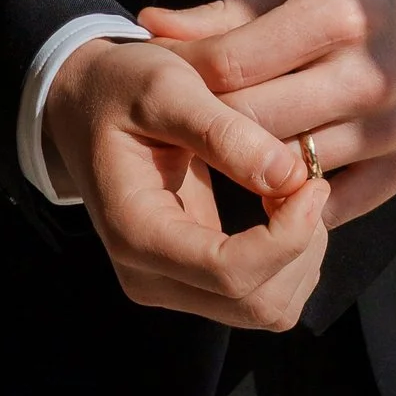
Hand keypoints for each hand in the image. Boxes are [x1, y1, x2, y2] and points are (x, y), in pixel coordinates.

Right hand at [43, 36, 328, 330]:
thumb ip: (223, 131)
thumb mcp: (166, 87)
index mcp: (136, 232)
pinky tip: (278, 204)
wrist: (84, 103)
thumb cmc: (121, 88)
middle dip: (299, 247)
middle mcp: (150, 276)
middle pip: (256, 305)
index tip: (311, 181)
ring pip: (266, 308)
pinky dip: (289, 256)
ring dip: (298, 254)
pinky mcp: (192, 280)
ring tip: (290, 188)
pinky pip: (261, 293)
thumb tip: (290, 176)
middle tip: (305, 181)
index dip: (287, 237)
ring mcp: (171, 284)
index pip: (230, 273)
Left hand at [140, 0, 395, 224]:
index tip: (160, 78)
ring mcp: (394, 127)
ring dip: (246, 165)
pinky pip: (333, 204)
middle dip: (207, 123)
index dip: (187, 74)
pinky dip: (295, 198)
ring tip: (219, 149)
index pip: (236, 64)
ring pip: (289, 168)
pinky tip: (271, 178)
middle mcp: (371, 75)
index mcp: (339, 16)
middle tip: (178, 122)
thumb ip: (226, 13)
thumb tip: (150, 26)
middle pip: (256, 121)